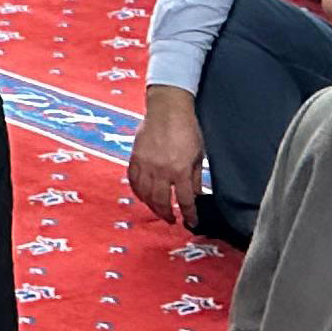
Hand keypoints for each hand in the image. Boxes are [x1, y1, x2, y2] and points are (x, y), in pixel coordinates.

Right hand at [128, 89, 207, 227]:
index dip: (189, 214)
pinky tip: (144, 196)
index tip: (192, 221)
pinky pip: (133, 181)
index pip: (184, 200)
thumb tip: (195, 195)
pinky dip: (138, 192)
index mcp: (180, 170)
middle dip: (167, 214)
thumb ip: (195, 177)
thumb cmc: (186, 128)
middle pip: (162, 202)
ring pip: (145, 195)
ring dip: (152, 207)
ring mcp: (146, 165)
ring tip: (158, 211)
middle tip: (172, 220)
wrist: (167, 109)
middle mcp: (161, 171)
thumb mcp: (198, 154)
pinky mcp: (135, 158)